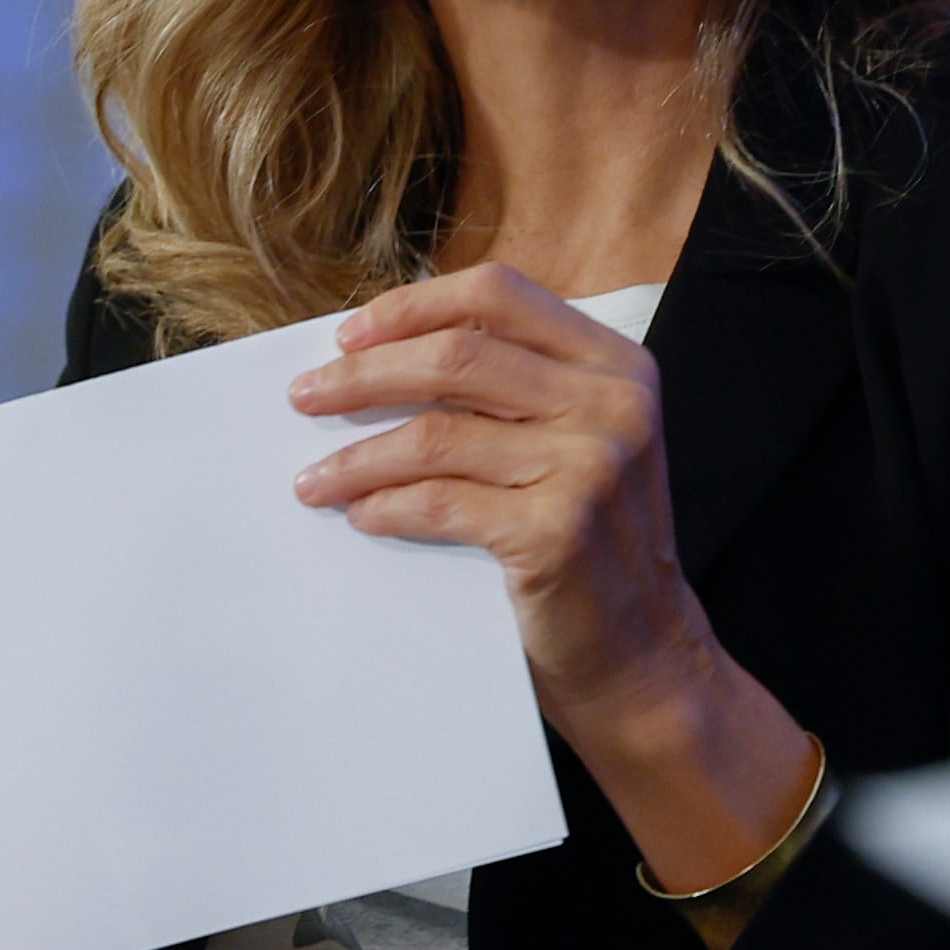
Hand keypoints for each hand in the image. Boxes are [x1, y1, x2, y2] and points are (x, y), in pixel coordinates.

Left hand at [287, 263, 809, 890]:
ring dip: (357, 455)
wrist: (644, 655)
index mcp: (617, 364)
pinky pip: (439, 503)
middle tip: (304, 398)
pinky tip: (359, 514)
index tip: (348, 334)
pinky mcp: (557, 530)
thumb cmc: (594, 545)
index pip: (499, 294)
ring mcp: (590, 466)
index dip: (414, 306)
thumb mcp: (579, 441)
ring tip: (312, 478)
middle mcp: (612, 403)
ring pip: (436, 433)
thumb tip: (379, 357)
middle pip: (456, 356)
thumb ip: (515, 390)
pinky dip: (386, 507)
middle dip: (363, 374)